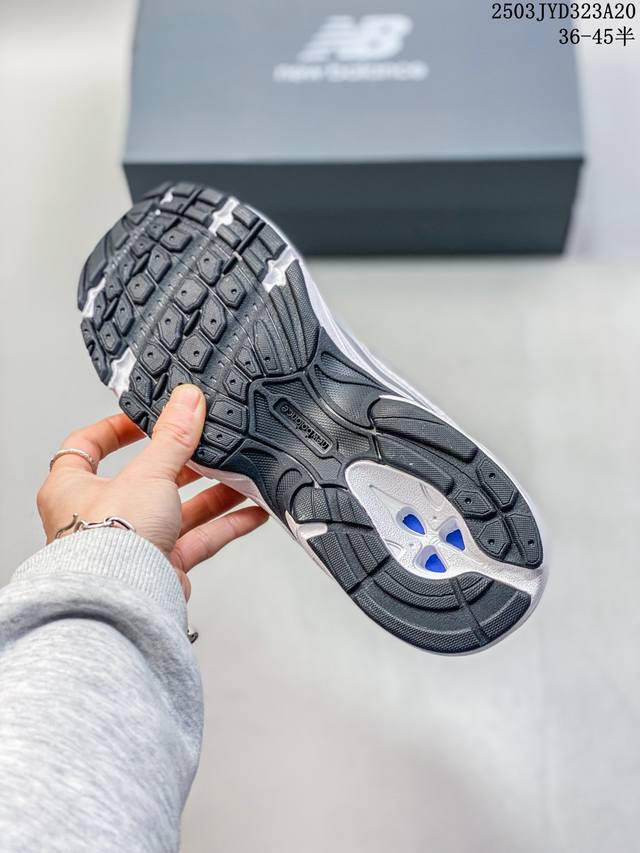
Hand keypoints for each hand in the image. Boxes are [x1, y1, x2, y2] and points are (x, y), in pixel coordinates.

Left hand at [37, 384, 267, 598]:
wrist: (123, 597)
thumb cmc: (108, 541)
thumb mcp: (147, 472)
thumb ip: (173, 436)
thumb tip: (187, 400)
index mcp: (74, 487)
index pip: (88, 447)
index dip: (116, 429)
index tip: (147, 419)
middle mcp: (100, 516)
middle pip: (145, 478)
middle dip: (183, 462)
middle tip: (208, 444)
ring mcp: (132, 542)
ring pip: (177, 509)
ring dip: (213, 493)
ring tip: (242, 475)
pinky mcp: (160, 566)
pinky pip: (198, 539)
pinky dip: (226, 525)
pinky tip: (252, 512)